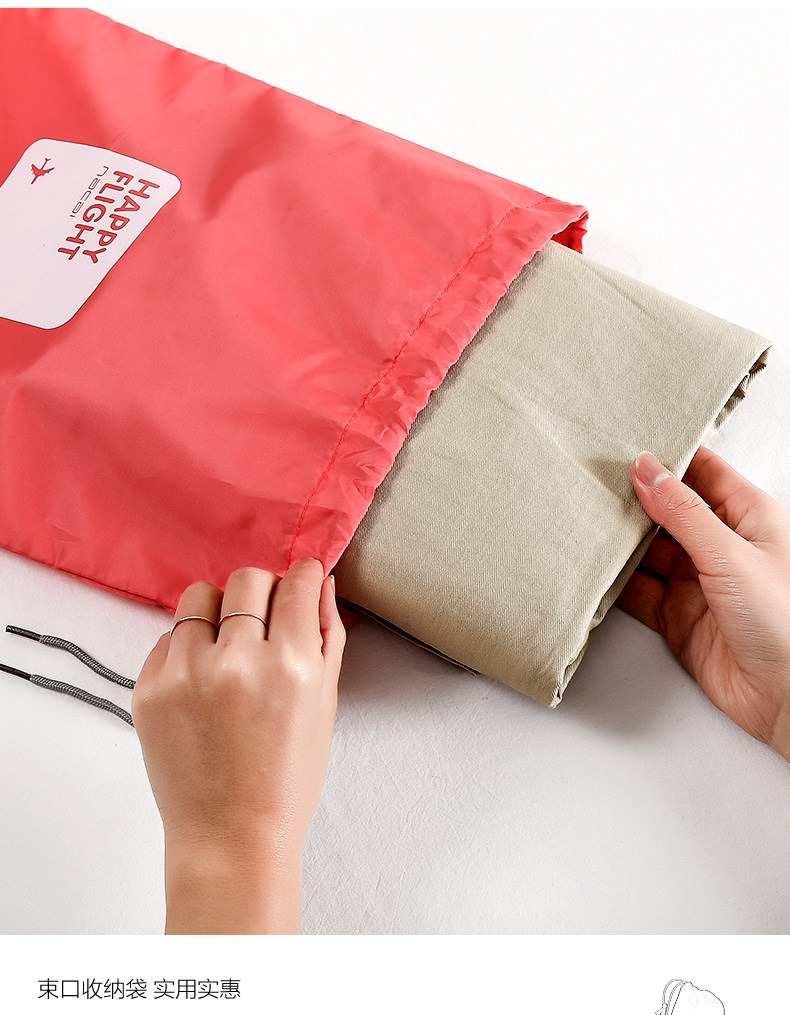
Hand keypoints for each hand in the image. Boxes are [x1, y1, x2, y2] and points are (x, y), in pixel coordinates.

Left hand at [131, 557, 345, 933]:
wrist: (231, 836)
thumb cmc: (286, 779)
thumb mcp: (324, 706)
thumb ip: (326, 637)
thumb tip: (320, 583)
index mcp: (290, 667)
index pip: (295, 585)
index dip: (301, 575)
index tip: (300, 577)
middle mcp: (236, 662)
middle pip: (246, 580)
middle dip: (262, 591)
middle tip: (265, 620)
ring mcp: (186, 674)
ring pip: (199, 597)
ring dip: (219, 612)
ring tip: (227, 646)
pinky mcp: (148, 689)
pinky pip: (168, 637)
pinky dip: (188, 648)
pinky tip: (203, 683)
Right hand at [617, 448, 789, 761]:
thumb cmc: (786, 622)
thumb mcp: (731, 555)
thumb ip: (683, 513)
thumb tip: (646, 470)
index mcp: (749, 516)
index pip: (701, 472)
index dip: (665, 459)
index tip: (623, 446)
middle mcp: (722, 546)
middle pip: (668, 512)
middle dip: (632, 501)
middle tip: (589, 485)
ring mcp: (699, 583)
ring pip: (648, 553)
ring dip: (619, 543)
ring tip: (581, 524)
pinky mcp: (679, 619)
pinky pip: (639, 593)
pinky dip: (614, 585)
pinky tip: (591, 571)